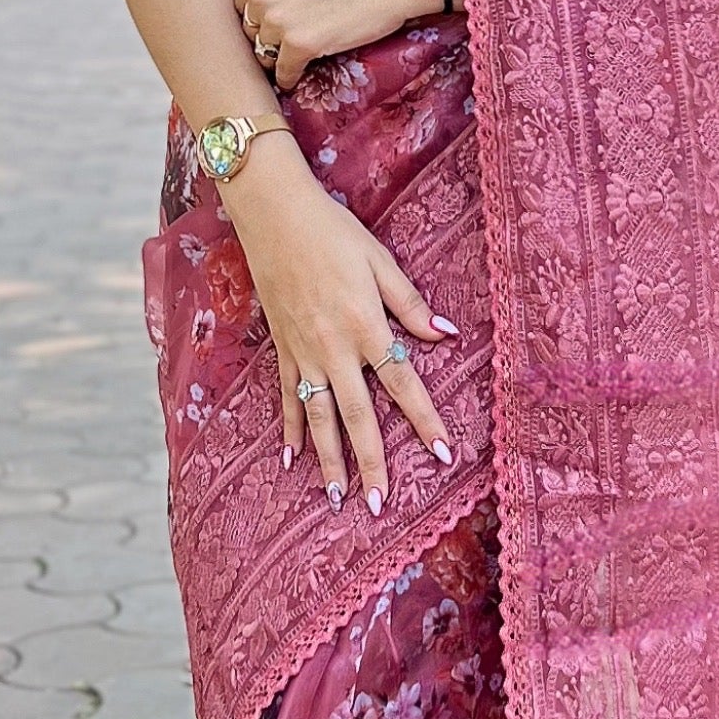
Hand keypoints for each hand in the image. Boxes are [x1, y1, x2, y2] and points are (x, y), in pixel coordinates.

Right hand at [223, 145, 454, 511]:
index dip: (424, 419)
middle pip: (357, 415)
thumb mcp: (380, 261)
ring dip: (329, 460)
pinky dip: (289, 428)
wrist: (273, 214)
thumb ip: (410, 303)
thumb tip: (446, 335)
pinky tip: (290, 458)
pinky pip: (288, 397)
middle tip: (379, 503)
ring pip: (318, 417)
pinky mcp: (282, 348)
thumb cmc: (332, 232)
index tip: (443, 453)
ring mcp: (303, 352)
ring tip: (337, 497)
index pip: (402, 382)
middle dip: (372, 462)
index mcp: (365, 325)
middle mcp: (333, 348)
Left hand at [233, 0, 441, 90]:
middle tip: (292, 41)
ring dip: (280, 58)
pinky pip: (282, 73)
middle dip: (267, 38)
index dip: (260, 18)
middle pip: (249, 31)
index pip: (242, 5)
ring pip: (263, 54)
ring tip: (301, 55)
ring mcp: (277, 19)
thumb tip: (255, 15)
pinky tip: (300, 74)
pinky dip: (290, 77)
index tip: (278, 24)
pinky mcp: (298, 45)